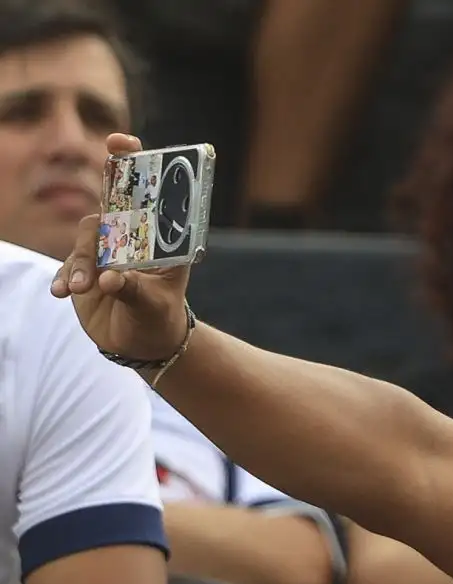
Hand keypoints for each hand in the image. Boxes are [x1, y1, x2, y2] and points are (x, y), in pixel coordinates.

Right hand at [48, 134, 194, 364]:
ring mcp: (106, 252)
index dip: (135, 164)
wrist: (143, 344)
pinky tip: (63, 292)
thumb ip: (135, 290)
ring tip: (84, 289)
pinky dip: (65, 278)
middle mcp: (131, 238)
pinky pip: (70, 266)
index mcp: (158, 239)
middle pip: (110, 205)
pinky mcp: (85, 269)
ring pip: (86, 240)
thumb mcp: (154, 306)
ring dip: (83, 263)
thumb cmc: (159, 318)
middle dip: (98, 202)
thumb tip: (112, 279)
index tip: (122, 141)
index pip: (149, 195)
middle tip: (102, 201)